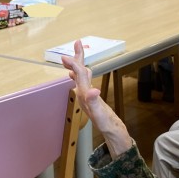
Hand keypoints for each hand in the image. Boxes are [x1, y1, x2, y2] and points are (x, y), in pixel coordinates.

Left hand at [61, 40, 131, 157]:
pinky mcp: (92, 98)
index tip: (67, 54)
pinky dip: (83, 74)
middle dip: (77, 58)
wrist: (111, 134)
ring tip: (76, 54)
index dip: (74, 64)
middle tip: (76, 43)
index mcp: (85, 95)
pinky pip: (86, 82)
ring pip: (81, 76)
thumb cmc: (107, 125)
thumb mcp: (101, 114)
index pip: (79, 75)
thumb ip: (95, 103)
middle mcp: (84, 93)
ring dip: (79, 64)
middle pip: (79, 72)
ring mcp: (87, 95)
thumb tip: (93, 91)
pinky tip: (82, 73)